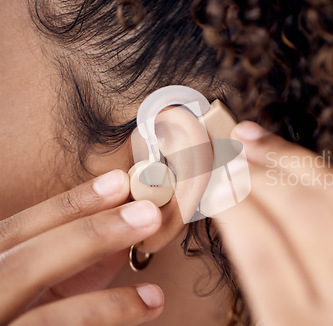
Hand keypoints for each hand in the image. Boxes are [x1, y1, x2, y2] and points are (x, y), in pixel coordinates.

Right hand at [0, 170, 163, 324]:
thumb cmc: (23, 312)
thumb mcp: (38, 285)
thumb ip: (73, 259)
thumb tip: (125, 222)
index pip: (16, 232)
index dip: (68, 206)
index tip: (119, 183)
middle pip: (23, 264)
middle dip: (89, 236)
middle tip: (147, 214)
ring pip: (41, 322)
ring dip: (104, 305)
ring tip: (154, 295)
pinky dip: (102, 325)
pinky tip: (142, 314)